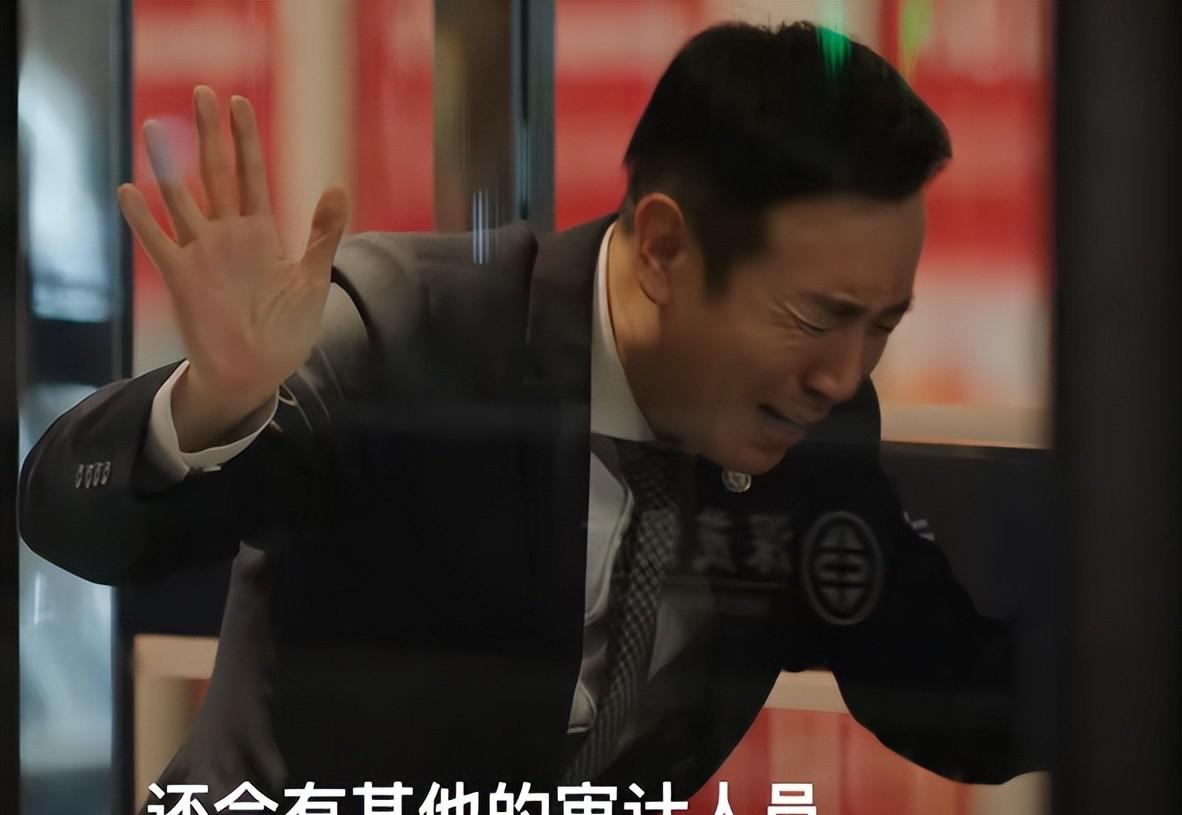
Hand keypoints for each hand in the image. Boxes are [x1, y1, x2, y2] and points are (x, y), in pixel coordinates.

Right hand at [117, 85, 348, 413]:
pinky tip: (130, 190)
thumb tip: (338, 186)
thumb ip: (323, 233)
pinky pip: (159, 242)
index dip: (245, 139)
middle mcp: (227, 237)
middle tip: (204, 91)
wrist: (260, 372)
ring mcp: (202, 255)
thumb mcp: (313, 278)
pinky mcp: (183, 279)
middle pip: (216, 174)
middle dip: (210, 134)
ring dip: (169, 164)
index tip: (239, 102)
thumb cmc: (287, 329)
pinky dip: (143, 218)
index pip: (251, 175)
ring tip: (156, 126)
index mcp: (260, 234)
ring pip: (182, 199)